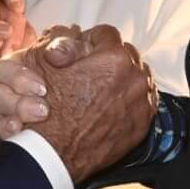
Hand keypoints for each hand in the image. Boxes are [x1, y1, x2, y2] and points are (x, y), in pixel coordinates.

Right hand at [2, 24, 155, 183]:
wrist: (55, 154)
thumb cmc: (49, 112)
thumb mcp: (46, 64)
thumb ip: (66, 43)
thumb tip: (79, 38)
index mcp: (113, 58)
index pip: (107, 34)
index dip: (91, 40)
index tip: (85, 51)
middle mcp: (134, 77)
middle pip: (126, 54)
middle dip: (110, 59)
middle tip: (92, 71)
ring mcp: (141, 101)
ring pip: (137, 76)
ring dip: (122, 78)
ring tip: (101, 89)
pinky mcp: (143, 123)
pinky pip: (143, 100)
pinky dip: (130, 99)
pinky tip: (111, 105)